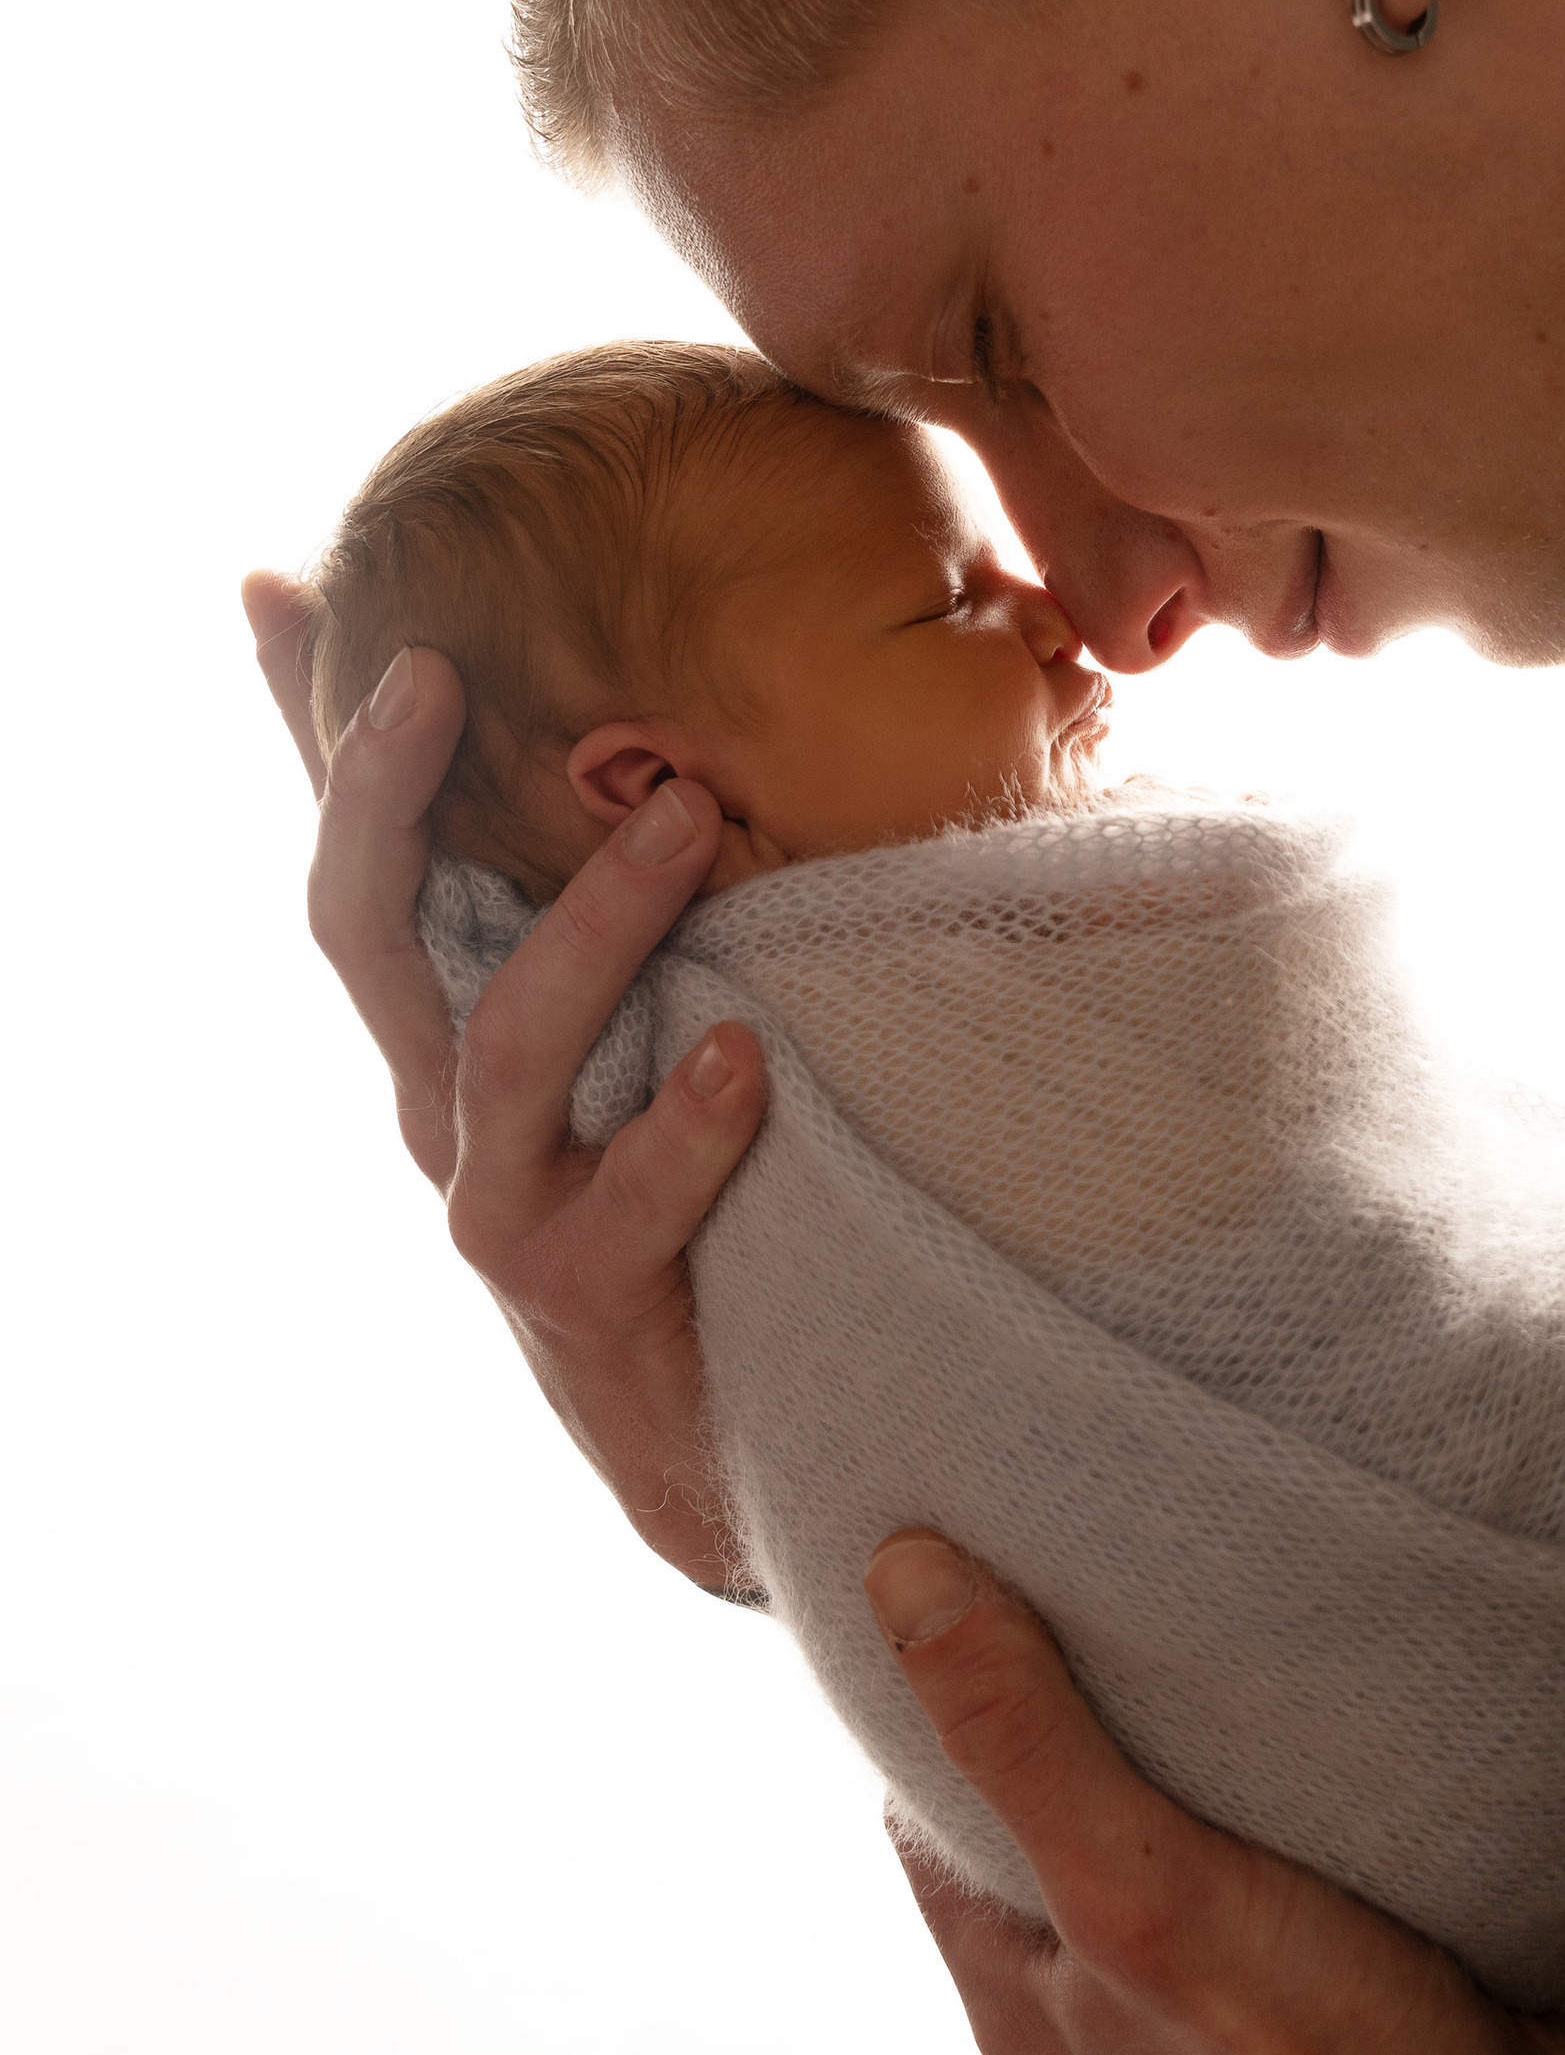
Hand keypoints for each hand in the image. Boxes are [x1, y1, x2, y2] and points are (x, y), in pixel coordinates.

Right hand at [245, 573, 767, 1590]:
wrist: (701, 1435)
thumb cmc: (639, 1188)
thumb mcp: (586, 1030)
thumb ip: (530, 896)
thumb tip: (497, 769)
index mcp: (436, 1035)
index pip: (351, 877)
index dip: (329, 754)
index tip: (351, 619)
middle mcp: (444, 1113)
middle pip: (373, 942)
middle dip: (390, 803)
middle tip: (444, 675)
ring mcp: (506, 1205)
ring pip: (510, 1048)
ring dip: (597, 923)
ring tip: (689, 818)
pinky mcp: (588, 1294)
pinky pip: (630, 1202)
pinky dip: (686, 1127)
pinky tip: (745, 1056)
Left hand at [861, 1530, 1564, 2054]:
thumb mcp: (1136, 1877)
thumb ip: (1020, 1736)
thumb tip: (900, 1577)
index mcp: (1015, 1993)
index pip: (925, 1809)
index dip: (938, 1691)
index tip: (973, 1574)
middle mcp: (1087, 2005)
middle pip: (1034, 1812)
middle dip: (1059, 1703)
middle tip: (1094, 1574)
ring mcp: (1194, 2003)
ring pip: (1147, 1831)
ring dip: (1170, 1746)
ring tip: (1198, 1629)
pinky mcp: (1297, 1985)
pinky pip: (1247, 1858)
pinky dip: (1259, 1790)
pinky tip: (1299, 1731)